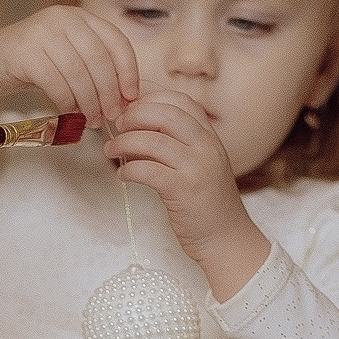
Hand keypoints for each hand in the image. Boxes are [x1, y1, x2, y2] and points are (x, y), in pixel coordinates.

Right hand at [0, 10, 140, 132]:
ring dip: (89, 102)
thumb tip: (127, 98)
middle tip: (110, 116)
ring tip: (91, 120)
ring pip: (79, 73)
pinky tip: (69, 113)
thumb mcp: (69, 59)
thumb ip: (95, 69)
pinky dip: (67, 102)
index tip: (131, 97)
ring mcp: (43, 32)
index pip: (116, 42)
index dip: (128, 72)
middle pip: (99, 60)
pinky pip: (56, 82)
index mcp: (81, 17)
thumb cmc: (36, 65)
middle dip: (108, 93)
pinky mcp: (26, 51)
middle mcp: (63, 18)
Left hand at [103, 92, 269, 299]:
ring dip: (124, 142)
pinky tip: (123, 176)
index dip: (152, 100)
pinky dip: (129, 170)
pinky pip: (148, 170)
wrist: (227, 239)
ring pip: (153, 140)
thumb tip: (140, 129)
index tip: (132, 109)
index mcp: (210, 137)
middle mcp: (206, 147)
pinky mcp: (183, 191)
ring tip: (111, 150)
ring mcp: (196, 168)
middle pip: (165, 114)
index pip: (181, 101)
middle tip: (118, 125)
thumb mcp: (201, 165)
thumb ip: (180, 144)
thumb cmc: (207, 204)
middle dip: (135, 116)